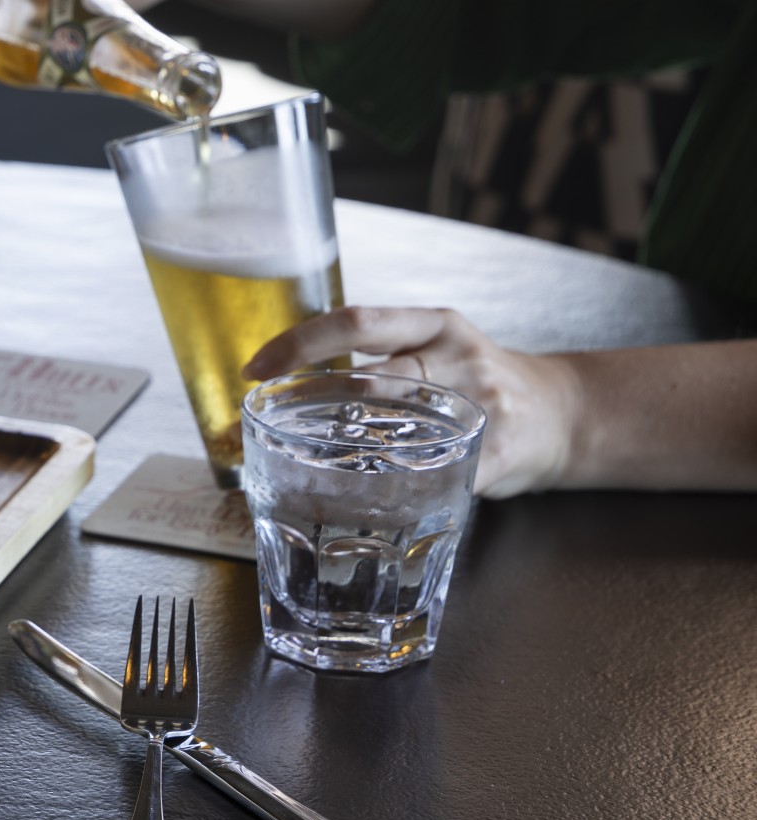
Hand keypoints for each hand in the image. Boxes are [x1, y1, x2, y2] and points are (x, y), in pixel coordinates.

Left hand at [243, 306, 583, 498]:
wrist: (564, 413)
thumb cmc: (476, 380)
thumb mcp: (435, 348)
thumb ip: (378, 357)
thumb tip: (288, 379)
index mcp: (435, 324)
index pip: (357, 322)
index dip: (300, 343)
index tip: (255, 367)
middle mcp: (457, 357)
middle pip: (367, 380)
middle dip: (307, 406)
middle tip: (267, 425)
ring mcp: (478, 406)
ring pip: (390, 430)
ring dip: (339, 451)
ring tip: (299, 460)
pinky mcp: (490, 455)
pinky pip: (424, 476)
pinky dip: (385, 488)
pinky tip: (357, 497)